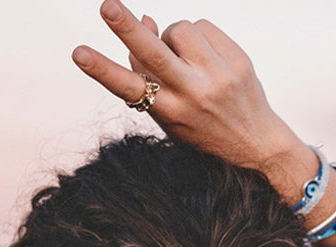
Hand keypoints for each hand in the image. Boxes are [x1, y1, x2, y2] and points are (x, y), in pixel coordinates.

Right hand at [72, 0, 302, 170]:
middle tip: (107, 5)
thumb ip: (150, 74)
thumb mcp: (170, 113)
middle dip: (126, 28)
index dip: (102, 70)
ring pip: (180, 29)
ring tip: (183, 57)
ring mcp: (217, 76)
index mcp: (169, 112)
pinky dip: (197, 36)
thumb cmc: (201, 126)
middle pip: (154, 53)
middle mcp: (192, 94)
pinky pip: (203, 27)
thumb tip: (145, 18)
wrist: (256, 142)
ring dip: (174, 35)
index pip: (130, 88)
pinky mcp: (237, 60)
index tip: (79, 53)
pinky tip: (204, 57)